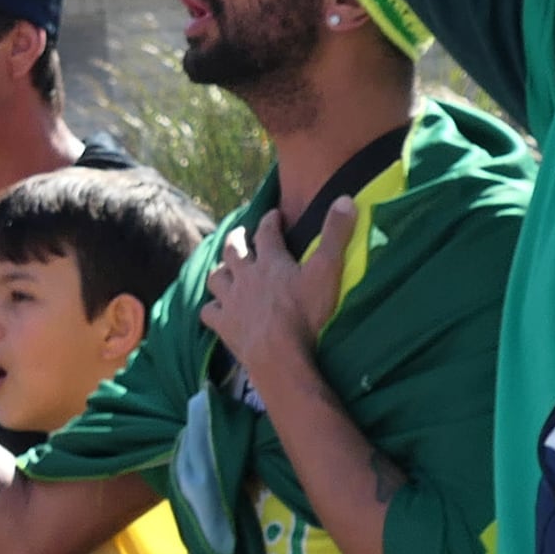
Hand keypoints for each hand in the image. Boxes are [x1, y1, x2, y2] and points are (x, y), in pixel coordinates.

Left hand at [203, 199, 356, 381]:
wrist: (279, 354)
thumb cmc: (306, 313)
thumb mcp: (328, 270)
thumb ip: (336, 235)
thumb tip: (345, 199)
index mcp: (271, 261)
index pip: (267, 232)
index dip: (271, 221)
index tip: (274, 215)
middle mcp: (246, 276)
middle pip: (233, 250)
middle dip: (237, 239)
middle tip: (241, 235)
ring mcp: (232, 301)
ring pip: (216, 277)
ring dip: (220, 271)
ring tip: (225, 269)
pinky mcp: (224, 325)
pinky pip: (209, 311)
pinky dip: (211, 307)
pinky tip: (215, 309)